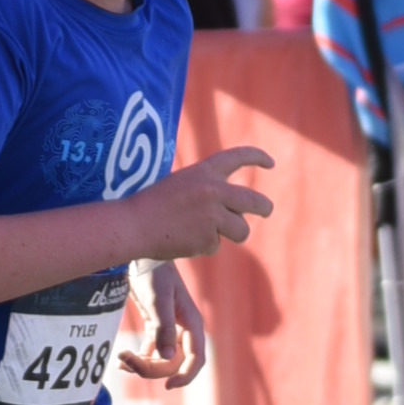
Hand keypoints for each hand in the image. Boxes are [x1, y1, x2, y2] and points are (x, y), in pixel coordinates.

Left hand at [119, 259, 206, 390]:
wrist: (141, 255)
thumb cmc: (154, 272)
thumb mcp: (158, 299)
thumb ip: (164, 327)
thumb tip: (168, 357)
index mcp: (191, 323)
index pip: (196, 358)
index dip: (186, 376)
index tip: (168, 386)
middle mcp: (183, 329)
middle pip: (174, 363)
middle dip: (152, 369)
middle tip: (127, 362)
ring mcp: (170, 329)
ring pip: (161, 360)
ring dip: (142, 365)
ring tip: (121, 360)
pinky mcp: (155, 327)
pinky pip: (150, 352)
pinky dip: (138, 358)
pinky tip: (121, 359)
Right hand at [122, 144, 273, 265]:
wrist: (133, 225)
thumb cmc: (151, 205)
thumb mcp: (181, 185)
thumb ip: (208, 191)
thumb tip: (235, 211)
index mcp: (204, 172)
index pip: (237, 157)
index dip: (257, 158)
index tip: (270, 163)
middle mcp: (214, 191)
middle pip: (254, 201)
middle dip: (264, 207)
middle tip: (266, 210)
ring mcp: (213, 215)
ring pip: (241, 229)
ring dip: (232, 234)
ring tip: (206, 234)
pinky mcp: (209, 238)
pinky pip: (215, 245)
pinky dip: (202, 246)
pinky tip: (183, 240)